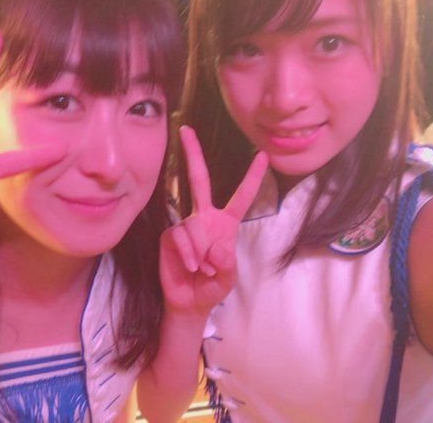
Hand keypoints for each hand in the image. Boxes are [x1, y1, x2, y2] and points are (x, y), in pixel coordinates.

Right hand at [160, 125, 266, 315]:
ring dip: (200, 251)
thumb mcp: (228, 278)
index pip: (241, 196)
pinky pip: (180, 236)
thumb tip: (219, 246)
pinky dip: (188, 254)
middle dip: (193, 155)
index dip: (251, 177)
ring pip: (193, 225)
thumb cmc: (212, 286)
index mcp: (225, 223)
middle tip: (187, 130)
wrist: (189, 302)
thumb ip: (228, 263)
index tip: (262, 155)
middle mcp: (204, 218)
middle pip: (200, 180)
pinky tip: (190, 266)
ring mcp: (186, 225)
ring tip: (202, 268)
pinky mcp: (169, 236)